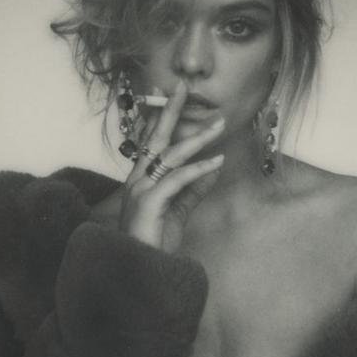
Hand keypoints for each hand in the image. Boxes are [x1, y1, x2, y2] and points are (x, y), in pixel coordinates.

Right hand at [119, 79, 224, 252]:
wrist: (142, 270)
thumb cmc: (155, 242)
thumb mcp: (178, 211)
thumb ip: (193, 190)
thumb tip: (212, 168)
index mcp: (141, 180)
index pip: (150, 142)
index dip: (159, 117)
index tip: (167, 94)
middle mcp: (137, 180)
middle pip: (155, 138)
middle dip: (170, 110)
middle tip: (183, 86)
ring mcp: (141, 190)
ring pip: (170, 155)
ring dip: (197, 138)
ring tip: (219, 125)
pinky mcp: (150, 203)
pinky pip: (177, 179)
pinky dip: (199, 169)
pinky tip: (217, 161)